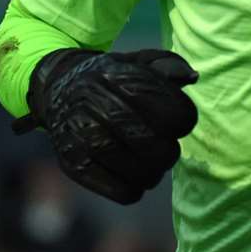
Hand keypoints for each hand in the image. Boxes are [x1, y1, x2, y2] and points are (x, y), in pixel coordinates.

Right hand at [20, 48, 198, 204]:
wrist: (57, 89)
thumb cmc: (111, 79)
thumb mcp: (138, 62)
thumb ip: (169, 66)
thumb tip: (193, 77)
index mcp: (117, 75)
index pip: (164, 107)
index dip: (183, 119)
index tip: (181, 122)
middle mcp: (94, 101)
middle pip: (149, 141)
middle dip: (168, 151)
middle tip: (168, 150)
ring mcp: (79, 134)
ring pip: (133, 169)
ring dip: (153, 172)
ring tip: (153, 165)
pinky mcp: (71, 162)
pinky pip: (117, 189)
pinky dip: (133, 189)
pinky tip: (134, 177)